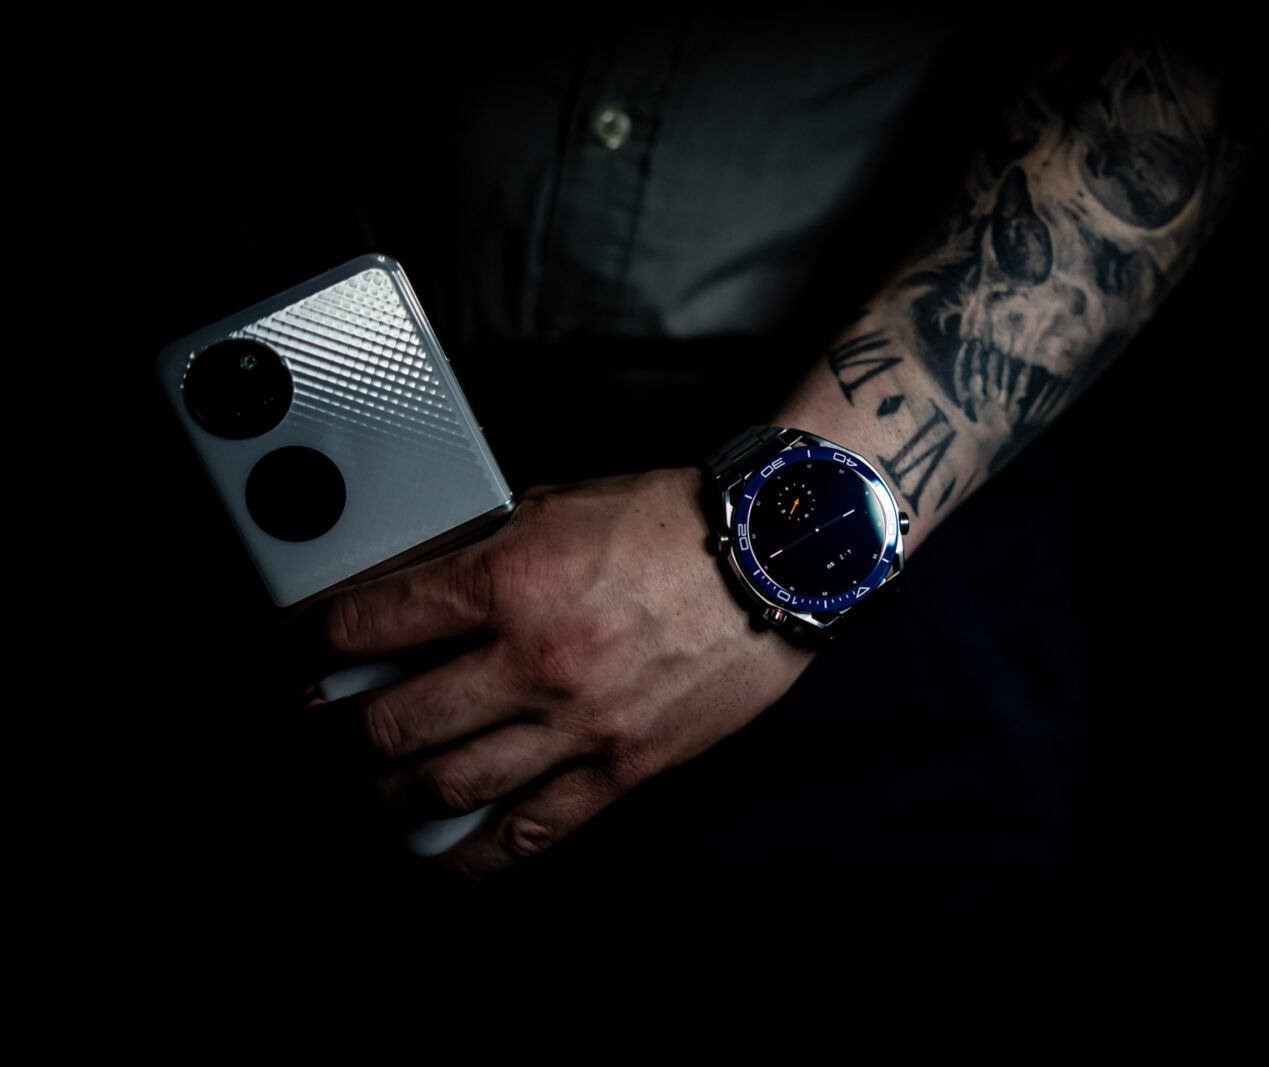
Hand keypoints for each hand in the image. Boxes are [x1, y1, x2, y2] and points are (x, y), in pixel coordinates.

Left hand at [291, 467, 813, 878]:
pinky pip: (531, 835)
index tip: (286, 658)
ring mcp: (577, 724)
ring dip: (378, 800)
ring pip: (445, 786)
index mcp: (509, 578)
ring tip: (352, 798)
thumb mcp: (559, 503)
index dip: (305, 645)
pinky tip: (433, 874)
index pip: (369, 624)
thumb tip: (425, 582)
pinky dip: (472, 867)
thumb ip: (486, 546)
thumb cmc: (676, 523)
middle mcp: (533, 658)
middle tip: (302, 739)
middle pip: (389, 721)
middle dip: (322, 739)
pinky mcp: (621, 769)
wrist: (777, 557)